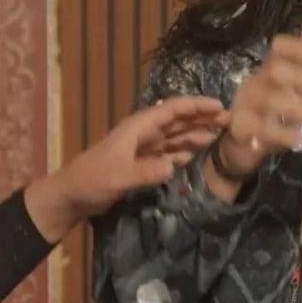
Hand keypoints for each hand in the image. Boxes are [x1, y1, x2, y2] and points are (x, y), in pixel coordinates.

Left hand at [25, 96, 227, 240]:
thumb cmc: (92, 180)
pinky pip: (167, 154)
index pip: (172, 110)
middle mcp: (143, 134)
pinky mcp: (140, 164)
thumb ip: (146, 171)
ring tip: (219, 136)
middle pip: (177, 121)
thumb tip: (174, 165)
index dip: (196, 106)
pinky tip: (196, 155)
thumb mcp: (119, 176)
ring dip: (195, 135)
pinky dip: (182, 153)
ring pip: (174, 137)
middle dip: (202, 118)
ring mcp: (142, 149)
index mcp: (138, 128)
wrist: (71, 196)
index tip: (220, 106)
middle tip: (230, 121)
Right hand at [219, 34, 301, 177]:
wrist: (240, 149)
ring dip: (293, 106)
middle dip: (300, 77)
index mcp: (268, 73)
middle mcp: (256, 83)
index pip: (278, 49)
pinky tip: (298, 138)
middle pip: (274, 69)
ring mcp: (245, 104)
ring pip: (268, 98)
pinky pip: (262, 127)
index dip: (297, 49)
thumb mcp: (292, 107)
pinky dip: (282, 133)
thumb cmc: (271, 122)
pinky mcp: (241, 127)